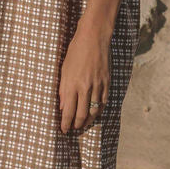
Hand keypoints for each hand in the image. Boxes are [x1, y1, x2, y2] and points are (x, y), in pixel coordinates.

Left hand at [58, 19, 110, 133]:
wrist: (93, 38)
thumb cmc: (75, 52)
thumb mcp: (64, 70)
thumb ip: (63, 90)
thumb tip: (62, 107)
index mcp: (72, 84)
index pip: (68, 111)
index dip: (65, 123)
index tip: (63, 130)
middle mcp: (85, 88)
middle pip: (81, 115)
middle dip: (76, 125)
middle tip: (73, 129)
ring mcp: (98, 86)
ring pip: (94, 111)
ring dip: (87, 121)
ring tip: (82, 124)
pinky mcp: (107, 82)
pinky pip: (103, 103)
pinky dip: (98, 111)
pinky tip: (94, 113)